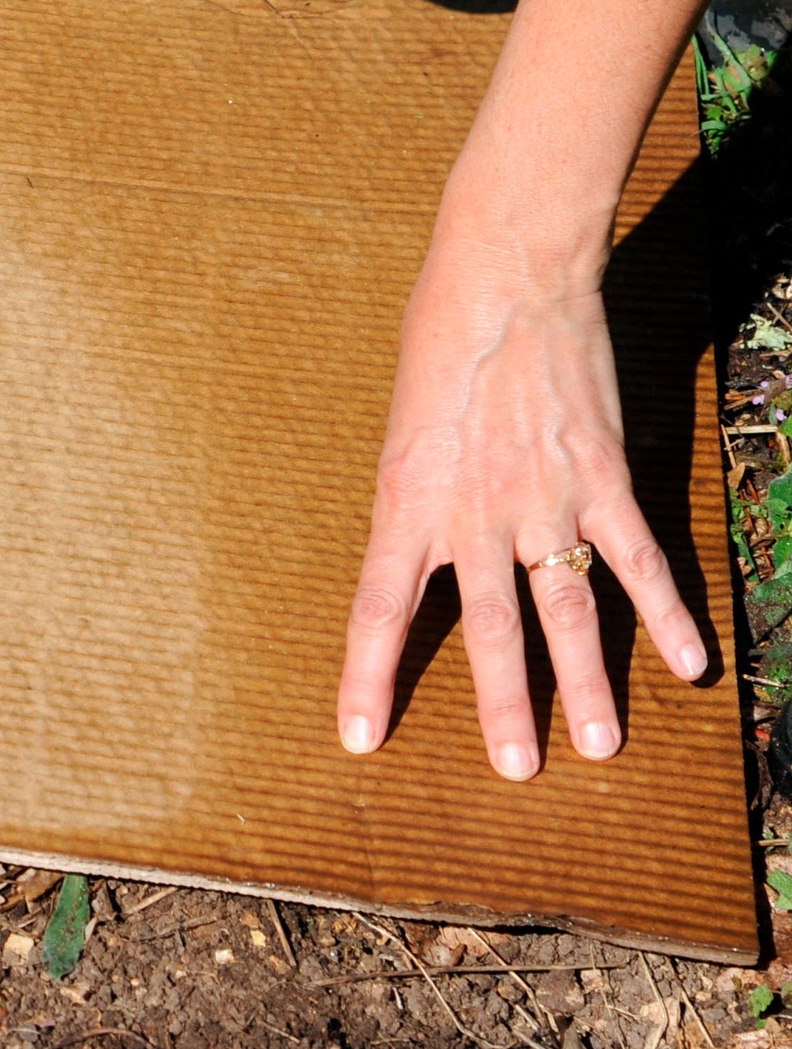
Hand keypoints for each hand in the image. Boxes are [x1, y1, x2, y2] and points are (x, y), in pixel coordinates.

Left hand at [338, 229, 708, 777]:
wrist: (506, 278)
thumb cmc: (437, 344)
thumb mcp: (402, 429)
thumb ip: (419, 499)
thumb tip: (431, 551)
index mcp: (406, 500)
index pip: (380, 608)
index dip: (369, 676)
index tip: (359, 738)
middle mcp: (474, 512)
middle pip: (489, 627)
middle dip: (503, 704)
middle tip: (515, 770)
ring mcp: (543, 498)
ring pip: (568, 607)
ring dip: (588, 680)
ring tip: (598, 747)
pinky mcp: (601, 476)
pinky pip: (638, 558)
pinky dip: (666, 613)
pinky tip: (688, 665)